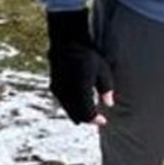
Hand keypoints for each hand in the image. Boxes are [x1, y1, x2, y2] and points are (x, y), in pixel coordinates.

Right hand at [46, 9, 113, 125]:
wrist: (67, 43)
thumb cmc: (88, 55)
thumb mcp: (103, 71)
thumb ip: (106, 89)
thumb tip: (109, 104)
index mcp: (80, 90)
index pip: (87, 113)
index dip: (95, 120)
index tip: (103, 121)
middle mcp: (67, 93)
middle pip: (76, 114)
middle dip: (87, 119)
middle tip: (97, 121)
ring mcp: (58, 90)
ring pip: (68, 109)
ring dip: (78, 114)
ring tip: (86, 118)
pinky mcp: (54, 86)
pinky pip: (63, 102)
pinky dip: (70, 107)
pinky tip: (76, 107)